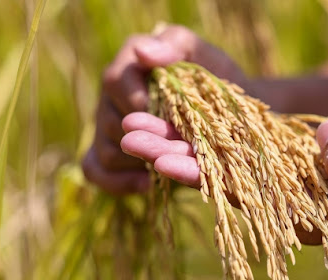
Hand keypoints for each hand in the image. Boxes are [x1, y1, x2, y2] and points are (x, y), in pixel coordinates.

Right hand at [82, 25, 247, 194]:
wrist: (231, 116)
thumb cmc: (217, 83)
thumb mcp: (204, 57)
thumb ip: (176, 45)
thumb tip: (143, 53)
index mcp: (130, 65)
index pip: (116, 81)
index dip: (139, 103)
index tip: (167, 117)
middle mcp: (112, 96)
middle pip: (111, 122)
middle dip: (145, 139)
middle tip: (177, 149)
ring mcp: (106, 128)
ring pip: (106, 151)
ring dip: (137, 164)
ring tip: (167, 168)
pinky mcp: (106, 156)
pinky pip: (95, 171)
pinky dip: (119, 182)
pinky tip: (147, 185)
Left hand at [121, 115, 327, 252]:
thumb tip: (326, 137)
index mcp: (293, 212)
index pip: (236, 193)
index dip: (199, 175)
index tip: (161, 162)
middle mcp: (276, 194)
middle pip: (215, 172)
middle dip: (173, 152)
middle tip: (128, 132)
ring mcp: (278, 172)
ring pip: (221, 151)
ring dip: (183, 133)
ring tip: (141, 114)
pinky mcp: (286, 152)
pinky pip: (243, 136)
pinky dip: (214, 121)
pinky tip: (185, 104)